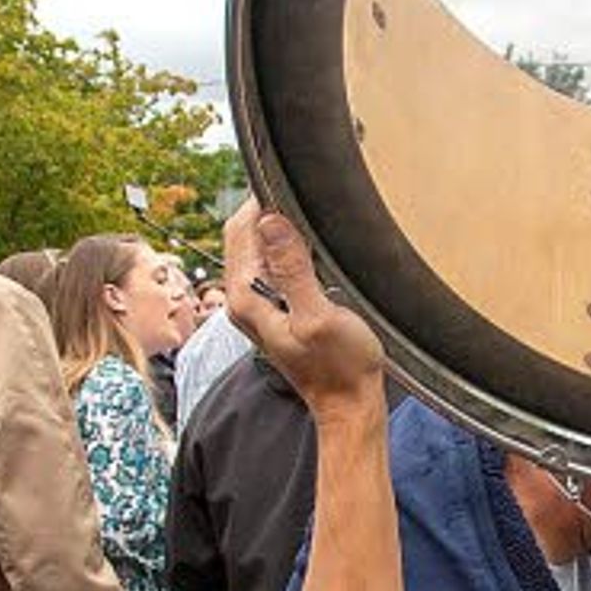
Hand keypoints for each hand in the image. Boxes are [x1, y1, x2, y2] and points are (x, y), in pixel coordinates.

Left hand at [223, 203, 385, 410]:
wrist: (349, 405)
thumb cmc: (341, 368)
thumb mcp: (319, 316)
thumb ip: (294, 269)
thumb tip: (271, 221)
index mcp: (247, 298)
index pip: (241, 229)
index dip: (265, 201)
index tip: (295, 185)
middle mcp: (244, 299)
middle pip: (244, 234)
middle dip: (270, 210)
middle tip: (308, 197)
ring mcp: (257, 304)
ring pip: (257, 246)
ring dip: (280, 228)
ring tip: (313, 216)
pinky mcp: (275, 308)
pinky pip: (271, 264)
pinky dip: (287, 247)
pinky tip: (312, 245)